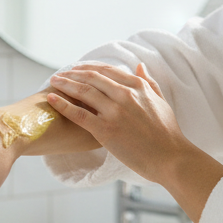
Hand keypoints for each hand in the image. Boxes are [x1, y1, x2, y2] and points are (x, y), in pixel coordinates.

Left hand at [47, 63, 191, 179]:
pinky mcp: (105, 130)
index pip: (108, 70)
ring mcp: (114, 111)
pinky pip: (78, 114)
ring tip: (53, 82)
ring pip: (83, 92)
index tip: (77, 68)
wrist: (170, 157)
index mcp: (138, 86)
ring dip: (65, 84)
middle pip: (92, 78)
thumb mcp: (160, 101)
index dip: (89, 67)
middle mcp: (125, 94)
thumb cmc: (167, 133)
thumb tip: (139, 65)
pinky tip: (51, 98)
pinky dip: (63, 104)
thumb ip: (149, 82)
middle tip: (60, 74)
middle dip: (73, 73)